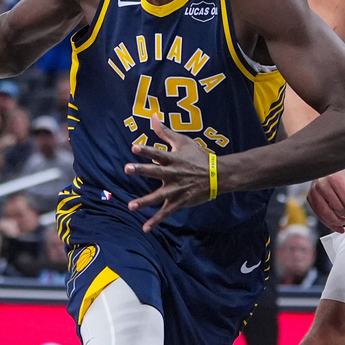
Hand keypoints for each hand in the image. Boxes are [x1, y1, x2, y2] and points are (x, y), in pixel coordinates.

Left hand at [124, 115, 211, 231]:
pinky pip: (166, 213)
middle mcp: (173, 174)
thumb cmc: (198, 156)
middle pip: (155, 171)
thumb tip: (152, 117)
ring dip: (145, 201)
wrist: (217, 175)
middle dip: (142, 170)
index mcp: (174, 159)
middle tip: (127, 168)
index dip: (147, 150)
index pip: (158, 153)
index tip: (134, 148)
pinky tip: (145, 228)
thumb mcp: (183, 141)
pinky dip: (156, 221)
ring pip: (159, 196)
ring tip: (130, 205)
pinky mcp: (179, 202)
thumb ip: (165, 132)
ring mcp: (176, 189)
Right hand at [307, 168, 344, 232]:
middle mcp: (322, 185)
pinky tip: (338, 226)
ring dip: (339, 222)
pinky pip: (319, 215)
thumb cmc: (339, 171)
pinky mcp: (309, 198)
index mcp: (335, 178)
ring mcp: (314, 192)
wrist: (324, 166)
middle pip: (339, 209)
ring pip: (327, 215)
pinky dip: (329, 223)